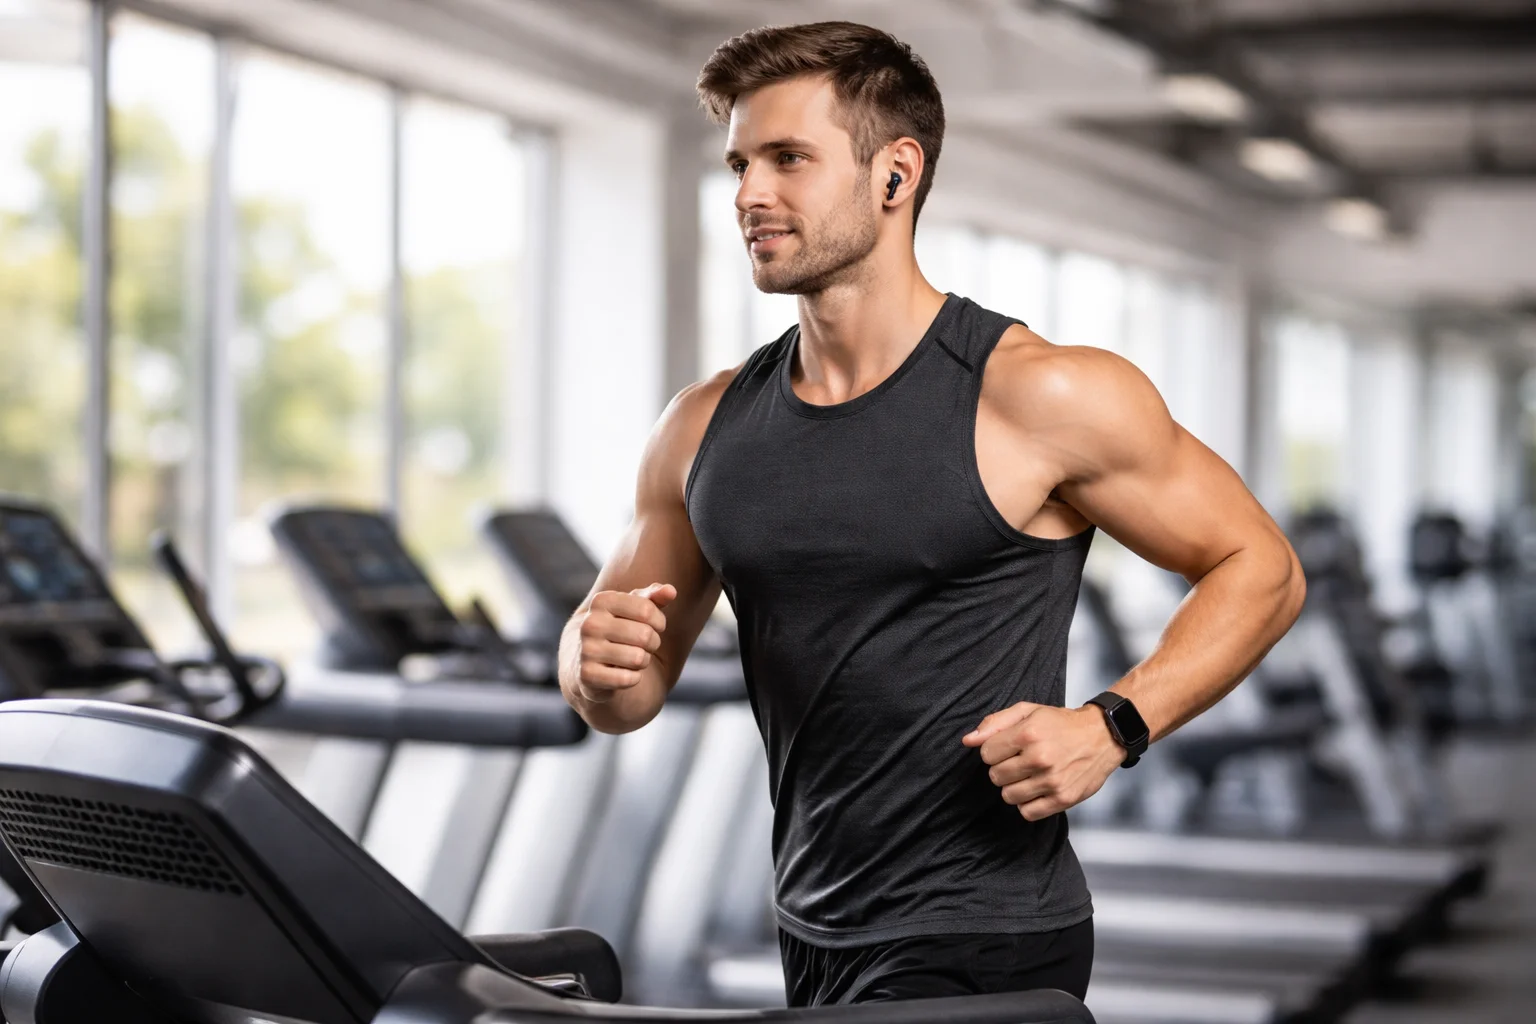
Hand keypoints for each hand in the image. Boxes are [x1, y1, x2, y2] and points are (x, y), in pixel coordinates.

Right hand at [572, 584, 676, 702]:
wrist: (587, 659)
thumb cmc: (620, 627)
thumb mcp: (635, 608)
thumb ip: (654, 596)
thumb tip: (671, 591)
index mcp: (601, 601)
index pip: (647, 610)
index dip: (659, 621)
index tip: (652, 625)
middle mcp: (590, 624)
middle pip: (645, 635)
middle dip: (652, 643)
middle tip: (641, 645)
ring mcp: (586, 650)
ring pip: (638, 658)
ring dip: (642, 661)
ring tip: (630, 658)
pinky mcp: (587, 676)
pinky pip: (628, 679)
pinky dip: (632, 679)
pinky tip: (621, 673)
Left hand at [961, 702, 1124, 820]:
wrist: (1102, 736)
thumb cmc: (1061, 723)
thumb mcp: (1028, 712)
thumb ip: (995, 724)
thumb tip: (968, 741)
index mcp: (1028, 733)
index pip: (986, 753)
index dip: (993, 750)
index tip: (1007, 747)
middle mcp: (1040, 758)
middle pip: (995, 776)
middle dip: (1002, 768)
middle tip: (1019, 761)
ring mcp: (1052, 781)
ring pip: (1008, 796)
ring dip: (1014, 786)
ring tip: (1028, 775)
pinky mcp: (1063, 799)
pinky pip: (1027, 813)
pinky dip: (1028, 803)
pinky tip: (1036, 789)